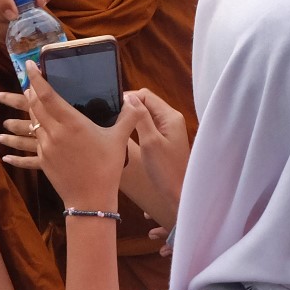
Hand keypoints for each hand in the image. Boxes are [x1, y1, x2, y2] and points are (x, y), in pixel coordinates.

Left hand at [1, 62, 128, 212]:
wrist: (91, 199)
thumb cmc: (107, 168)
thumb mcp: (119, 140)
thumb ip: (128, 117)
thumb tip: (136, 98)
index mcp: (72, 123)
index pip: (48, 95)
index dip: (36, 79)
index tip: (29, 65)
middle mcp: (55, 133)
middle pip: (36, 107)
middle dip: (30, 93)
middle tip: (28, 83)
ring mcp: (46, 148)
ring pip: (30, 125)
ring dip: (24, 115)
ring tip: (19, 108)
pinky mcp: (43, 162)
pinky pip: (29, 148)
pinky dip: (21, 143)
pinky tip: (9, 148)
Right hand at [119, 89, 189, 228]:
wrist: (178, 193)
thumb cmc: (166, 170)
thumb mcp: (149, 141)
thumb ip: (140, 118)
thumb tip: (129, 98)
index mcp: (170, 116)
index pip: (146, 95)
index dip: (129, 98)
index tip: (112, 108)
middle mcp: (171, 119)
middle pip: (146, 103)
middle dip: (130, 107)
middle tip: (111, 117)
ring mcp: (168, 130)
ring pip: (146, 115)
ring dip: (132, 118)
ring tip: (116, 125)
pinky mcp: (164, 140)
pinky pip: (148, 126)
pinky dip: (137, 127)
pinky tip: (126, 135)